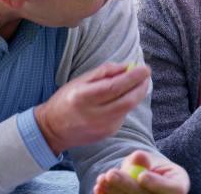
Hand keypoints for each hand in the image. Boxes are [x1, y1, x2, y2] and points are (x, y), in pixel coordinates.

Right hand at [35, 63, 150, 154]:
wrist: (54, 129)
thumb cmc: (66, 100)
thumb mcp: (80, 81)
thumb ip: (104, 72)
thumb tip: (127, 66)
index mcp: (84, 97)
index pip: (115, 87)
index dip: (133, 77)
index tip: (144, 68)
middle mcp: (94, 114)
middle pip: (127, 101)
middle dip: (141, 87)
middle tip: (146, 75)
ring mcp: (102, 127)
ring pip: (127, 109)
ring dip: (136, 95)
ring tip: (137, 83)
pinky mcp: (108, 134)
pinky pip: (123, 116)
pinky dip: (127, 105)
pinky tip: (122, 98)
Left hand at [93, 150, 189, 193]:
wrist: (142, 178)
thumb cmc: (148, 167)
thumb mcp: (148, 158)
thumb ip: (143, 158)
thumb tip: (137, 158)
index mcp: (178, 186)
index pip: (174, 189)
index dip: (157, 184)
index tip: (142, 176)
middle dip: (127, 186)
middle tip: (110, 174)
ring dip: (114, 193)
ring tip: (101, 179)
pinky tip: (99, 189)